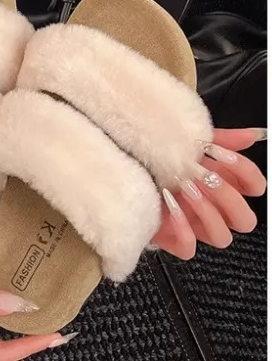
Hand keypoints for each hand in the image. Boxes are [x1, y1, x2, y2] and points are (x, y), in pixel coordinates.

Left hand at [152, 128, 266, 259]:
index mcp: (222, 186)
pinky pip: (188, 249)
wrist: (128, 169)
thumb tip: (255, 134)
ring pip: (222, 237)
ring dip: (207, 211)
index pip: (255, 188)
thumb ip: (224, 140)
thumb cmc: (160, 161)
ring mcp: (195, 227)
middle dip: (227, 197)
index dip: (246, 173)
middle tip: (203, 175)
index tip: (220, 153)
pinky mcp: (174, 240)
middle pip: (245, 219)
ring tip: (186, 187)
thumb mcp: (191, 145)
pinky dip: (183, 229)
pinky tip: (171, 205)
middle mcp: (213, 209)